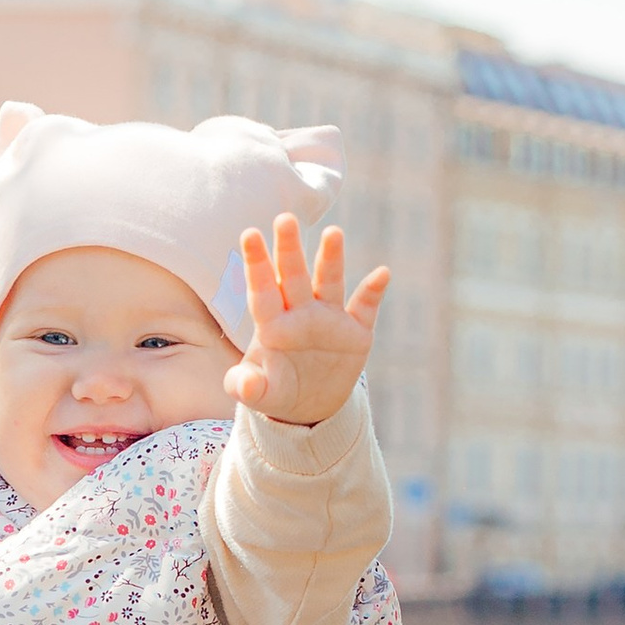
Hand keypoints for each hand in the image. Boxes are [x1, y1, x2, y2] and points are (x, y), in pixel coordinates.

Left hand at [226, 217, 390, 428]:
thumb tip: (243, 386)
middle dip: (289, 248)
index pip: (262, 290)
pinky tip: (382, 273)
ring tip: (333, 233)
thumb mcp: (261, 395)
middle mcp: (300, 312)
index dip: (256, 264)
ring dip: (331, 259)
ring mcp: (328, 319)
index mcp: (272, 324)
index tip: (248, 234)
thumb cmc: (277, 390)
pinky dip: (373, 291)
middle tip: (284, 218)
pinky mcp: (355, 332)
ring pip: (328, 282)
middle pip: (293, 276)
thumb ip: (248, 388)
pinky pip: (365, 308)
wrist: (310, 407)